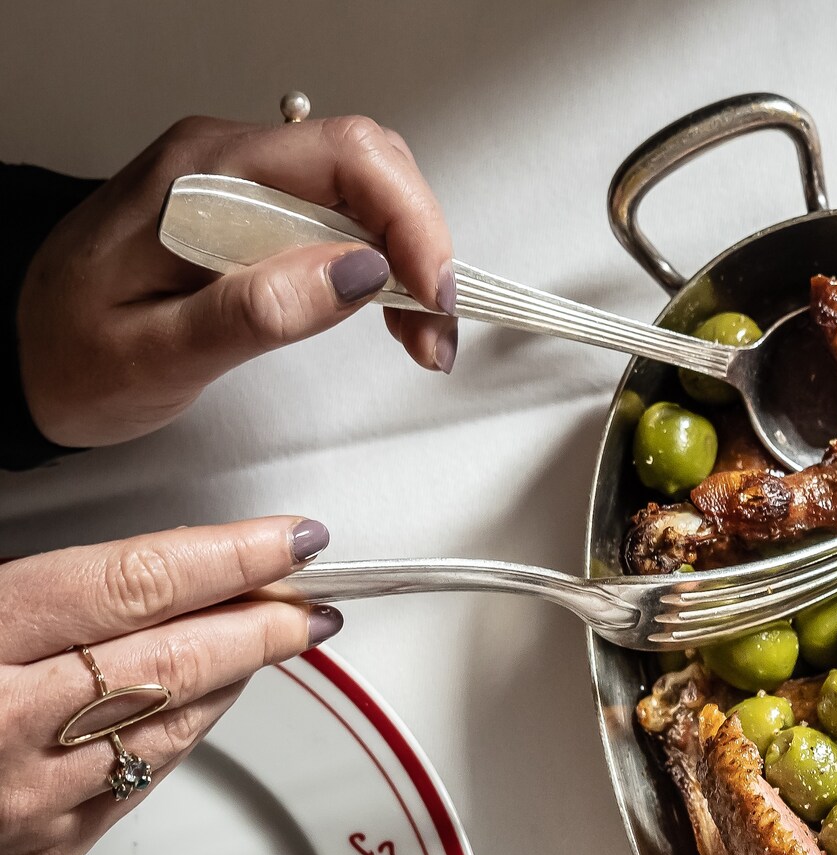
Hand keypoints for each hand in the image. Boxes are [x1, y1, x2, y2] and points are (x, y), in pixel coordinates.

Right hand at [0, 516, 336, 854]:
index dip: (229, 557)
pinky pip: (139, 779)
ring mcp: (32, 798)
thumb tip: (127, 570)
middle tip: (313, 594)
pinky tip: (204, 702)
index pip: (136, 585)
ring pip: (173, 724)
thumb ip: (17, 586)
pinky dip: (182, 731)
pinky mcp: (42, 851)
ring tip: (275, 635)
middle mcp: (10, 724)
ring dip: (235, 675)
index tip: (289, 539)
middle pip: (176, 658)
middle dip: (262, 621)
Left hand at [16, 114, 454, 448]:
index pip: (345, 157)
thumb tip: (356, 274)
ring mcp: (241, 184)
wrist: (22, 350)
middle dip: (424, 244)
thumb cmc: (73, 354)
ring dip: (411, 260)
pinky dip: (385, 267)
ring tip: (417, 335)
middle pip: (370, 164)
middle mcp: (225, 163)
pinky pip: (342, 217)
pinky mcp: (253, 213)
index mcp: (201, 178)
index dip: (412, 222)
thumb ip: (255, 311)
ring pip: (367, 191)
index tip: (432, 294)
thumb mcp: (157, 353)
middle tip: (434, 327)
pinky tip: (388, 314)